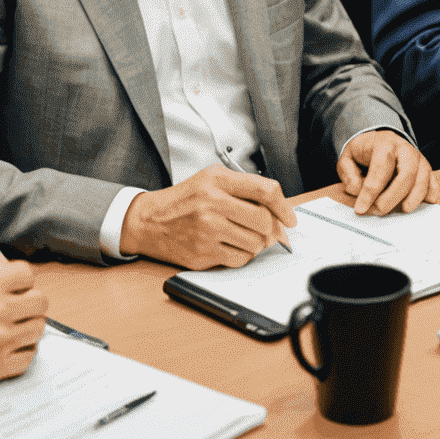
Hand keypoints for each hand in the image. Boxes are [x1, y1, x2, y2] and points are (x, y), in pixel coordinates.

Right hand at [0, 241, 47, 395]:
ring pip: (38, 328)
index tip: (17, 286)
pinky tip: (11, 346)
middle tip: (20, 306)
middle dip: (31, 301)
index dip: (23, 279)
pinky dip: (23, 351)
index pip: (28, 274)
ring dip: (29, 326)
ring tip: (16, 326)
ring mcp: (1, 339)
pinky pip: (28, 356)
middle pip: (40, 301)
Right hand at [120, 164, 297, 268]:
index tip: (290, 218)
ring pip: (255, 243)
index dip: (284, 206)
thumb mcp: (211, 179)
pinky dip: (243, 256)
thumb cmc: (184, 199)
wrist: (150, 221)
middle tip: (269, 232)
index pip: (264, 190)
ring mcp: (207, 229)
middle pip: (263, 220)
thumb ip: (243, 188)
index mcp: (217, 180)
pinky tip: (233, 246)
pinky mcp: (203, 253)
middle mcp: (212, 203)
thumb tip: (277, 211)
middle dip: (272, 229)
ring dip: (257, 244)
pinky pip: (240, 259)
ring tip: (246, 237)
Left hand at [336, 131, 437, 215]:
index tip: (361, 208)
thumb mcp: (348, 158)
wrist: (382, 142)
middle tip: (379, 211)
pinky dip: (430, 195)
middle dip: (393, 196)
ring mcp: (418, 158)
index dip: (371, 190)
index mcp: (384, 142)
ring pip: (422, 178)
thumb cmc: (365, 153)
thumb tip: (357, 190)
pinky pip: (433, 182)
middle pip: (406, 173)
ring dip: (413, 198)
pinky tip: (421, 204)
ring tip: (401, 210)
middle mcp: (404, 148)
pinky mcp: (425, 169)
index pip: (380, 167)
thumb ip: (348, 173)